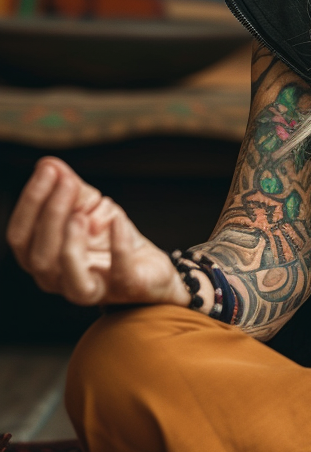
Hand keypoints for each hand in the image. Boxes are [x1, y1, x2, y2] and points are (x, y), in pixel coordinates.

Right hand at [6, 157, 189, 307]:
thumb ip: (69, 188)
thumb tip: (48, 164)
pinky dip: (118, 244)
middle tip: (66, 182)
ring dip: (71, 243)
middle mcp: (59, 279)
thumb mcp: (88, 208)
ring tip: (80, 214)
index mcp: (42, 258)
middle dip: (51, 215)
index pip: (21, 236)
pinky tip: (116, 219)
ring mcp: (92, 288)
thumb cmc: (110, 238)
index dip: (31, 202)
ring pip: (69, 275)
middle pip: (40, 256)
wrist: (148, 267)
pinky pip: (119, 270)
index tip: (47, 170)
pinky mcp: (125, 287)